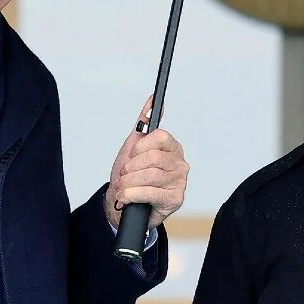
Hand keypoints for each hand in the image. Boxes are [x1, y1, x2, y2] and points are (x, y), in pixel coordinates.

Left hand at [105, 98, 188, 230]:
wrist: (124, 204)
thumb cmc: (130, 175)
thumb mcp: (133, 146)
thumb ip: (144, 121)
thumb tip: (152, 100)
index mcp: (172, 147)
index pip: (161, 136)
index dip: (141, 146)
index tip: (131, 154)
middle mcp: (180, 163)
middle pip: (153, 157)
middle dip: (131, 167)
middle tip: (124, 174)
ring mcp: (179, 182)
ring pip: (150, 176)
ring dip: (129, 182)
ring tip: (123, 187)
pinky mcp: (175, 199)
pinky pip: (150, 193)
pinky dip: (132, 194)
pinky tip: (126, 197)